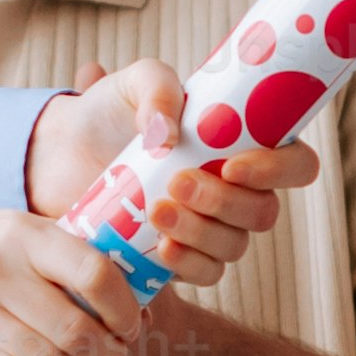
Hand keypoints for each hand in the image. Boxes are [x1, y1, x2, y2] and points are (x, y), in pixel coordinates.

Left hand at [28, 62, 316, 283]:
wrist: (60, 152)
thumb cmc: (110, 110)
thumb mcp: (133, 82)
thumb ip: (159, 88)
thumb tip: (170, 133)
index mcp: (245, 144)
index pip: (296, 164)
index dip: (277, 171)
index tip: (232, 165)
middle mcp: (237, 190)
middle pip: (263, 212)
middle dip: (223, 202)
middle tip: (176, 182)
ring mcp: (212, 227)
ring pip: (234, 246)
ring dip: (201, 232)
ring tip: (156, 212)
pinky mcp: (180, 256)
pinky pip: (206, 273)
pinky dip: (188, 263)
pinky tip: (160, 247)